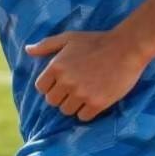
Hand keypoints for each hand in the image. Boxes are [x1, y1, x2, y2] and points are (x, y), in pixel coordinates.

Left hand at [25, 30, 147, 121]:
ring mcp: (82, 94)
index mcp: (57, 66)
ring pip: (67, 111)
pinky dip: (87, 112)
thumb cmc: (97, 41)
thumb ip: (47, 45)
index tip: (62, 83)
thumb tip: (28, 50)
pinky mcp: (97, 104)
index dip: (51, 87)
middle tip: (75, 89)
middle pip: (53, 102)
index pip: (41, 88)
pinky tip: (94, 100)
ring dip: (74, 105)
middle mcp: (67, 82)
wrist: (126, 48)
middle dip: (61, 97)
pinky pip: (83, 117)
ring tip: (85, 93)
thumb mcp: (69, 38)